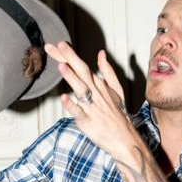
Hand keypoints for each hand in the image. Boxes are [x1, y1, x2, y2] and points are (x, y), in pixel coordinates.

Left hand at [45, 41, 140, 160]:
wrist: (124, 138)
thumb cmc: (117, 114)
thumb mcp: (116, 90)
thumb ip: (107, 71)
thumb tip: (101, 54)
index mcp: (99, 85)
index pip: (82, 66)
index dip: (70, 55)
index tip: (57, 43)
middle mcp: (96, 93)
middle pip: (82, 72)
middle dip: (70, 58)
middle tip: (58, 45)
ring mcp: (92, 107)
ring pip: (81, 89)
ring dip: (71, 77)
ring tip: (62, 66)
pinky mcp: (88, 121)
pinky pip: (79, 112)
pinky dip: (71, 105)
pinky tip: (63, 98)